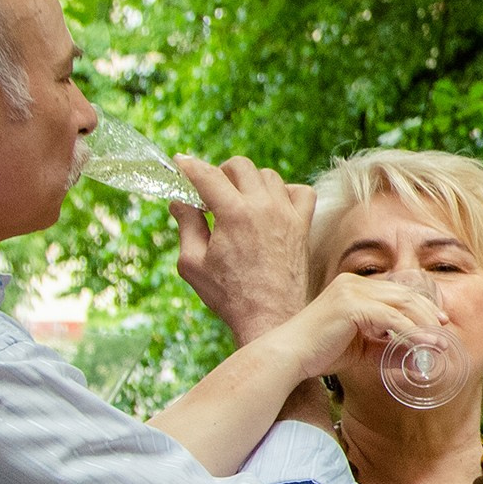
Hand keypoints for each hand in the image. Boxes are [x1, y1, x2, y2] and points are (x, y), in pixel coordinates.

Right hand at [169, 155, 315, 343]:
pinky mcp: (303, 227)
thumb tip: (180, 201)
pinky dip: (286, 192)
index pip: (207, 175)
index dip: (189, 166)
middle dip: (220, 172)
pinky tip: (272, 206)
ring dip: (250, 181)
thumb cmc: (229, 296)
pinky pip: (301, 192)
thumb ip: (186, 226)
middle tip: (211, 193)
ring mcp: (287, 215)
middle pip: (240, 166)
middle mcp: (264, 207)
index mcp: (234, 213)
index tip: (180, 164)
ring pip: (269, 175)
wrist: (270, 319)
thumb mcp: (193, 264)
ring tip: (239, 201)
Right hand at [270, 272, 444, 380]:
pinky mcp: (351, 306)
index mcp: (354, 287)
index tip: (438, 322)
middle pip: (403, 293)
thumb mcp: (362, 348)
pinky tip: (421, 345)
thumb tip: (416, 357)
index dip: (421, 305)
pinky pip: (390, 318)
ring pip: (400, 303)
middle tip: (443, 329)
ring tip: (438, 341)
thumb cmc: (320, 352)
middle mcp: (354, 283)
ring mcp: (352, 292)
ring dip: (423, 323)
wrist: (290, 356)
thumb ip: (387, 347)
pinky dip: (410, 332)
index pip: (396, 291)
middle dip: (427, 312)